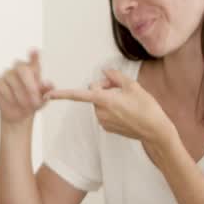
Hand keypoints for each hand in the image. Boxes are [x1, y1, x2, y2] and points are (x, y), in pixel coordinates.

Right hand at [0, 50, 54, 124]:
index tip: (35, 51)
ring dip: (21, 96)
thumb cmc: (32, 103)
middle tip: (35, 100)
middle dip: (30, 85)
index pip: (33, 60)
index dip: (33, 56)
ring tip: (27, 106)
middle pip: (22, 69)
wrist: (18, 114)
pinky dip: (11, 98)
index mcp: (33, 69)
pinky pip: (4, 89)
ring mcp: (7, 74)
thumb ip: (47, 90)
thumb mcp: (43, 98)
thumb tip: (48, 84)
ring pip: (13, 81)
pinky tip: (15, 103)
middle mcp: (19, 68)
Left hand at [48, 68, 176, 150]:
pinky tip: (126, 111)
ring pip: (99, 103)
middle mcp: (100, 112)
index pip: (78, 95)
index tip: (47, 95)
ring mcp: (102, 121)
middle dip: (104, 88)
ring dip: (108, 98)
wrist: (155, 131)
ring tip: (126, 101)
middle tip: (121, 88)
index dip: (62, 94)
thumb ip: (115, 76)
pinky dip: (111, 109)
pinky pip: (104, 112)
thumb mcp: (133, 86)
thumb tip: (104, 72)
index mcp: (105, 100)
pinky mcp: (106, 128)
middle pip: (94, 93)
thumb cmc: (147, 107)